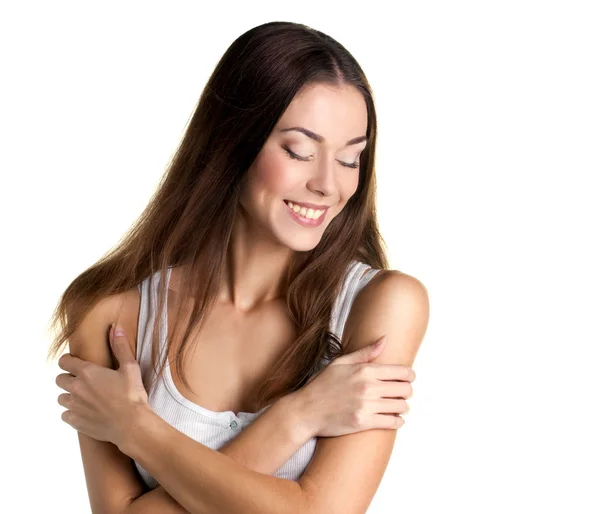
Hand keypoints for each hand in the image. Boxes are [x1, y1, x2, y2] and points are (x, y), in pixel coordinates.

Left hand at [55, 324, 149, 450]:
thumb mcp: (130, 368)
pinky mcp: (76, 422)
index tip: (75, 363)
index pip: (64, 362)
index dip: (68, 361)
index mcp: (87, 373)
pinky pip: (65, 415)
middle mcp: (76, 388)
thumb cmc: (132, 395)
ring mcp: (74, 406)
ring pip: (61, 398)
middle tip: (84, 381)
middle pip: (59, 379)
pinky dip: (72, 412)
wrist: (131, 424)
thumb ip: (120, 347)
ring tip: (85, 397)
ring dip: (70, 396)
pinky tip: (85, 411)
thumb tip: (116, 329)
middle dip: (69, 378)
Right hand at [296, 335, 414, 437]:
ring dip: (402, 407)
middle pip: (405, 389)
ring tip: (397, 406)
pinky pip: (392, 423)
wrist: (306, 410)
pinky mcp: (363, 422)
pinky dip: (397, 421)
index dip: (410, 375)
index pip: (402, 371)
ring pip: (401, 406)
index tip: (408, 378)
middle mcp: (368, 387)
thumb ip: (365, 353)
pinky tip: (393, 418)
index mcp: (364, 370)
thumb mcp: (341, 363)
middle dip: (407, 391)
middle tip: (402, 393)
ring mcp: (366, 405)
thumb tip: (385, 339)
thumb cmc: (322, 385)